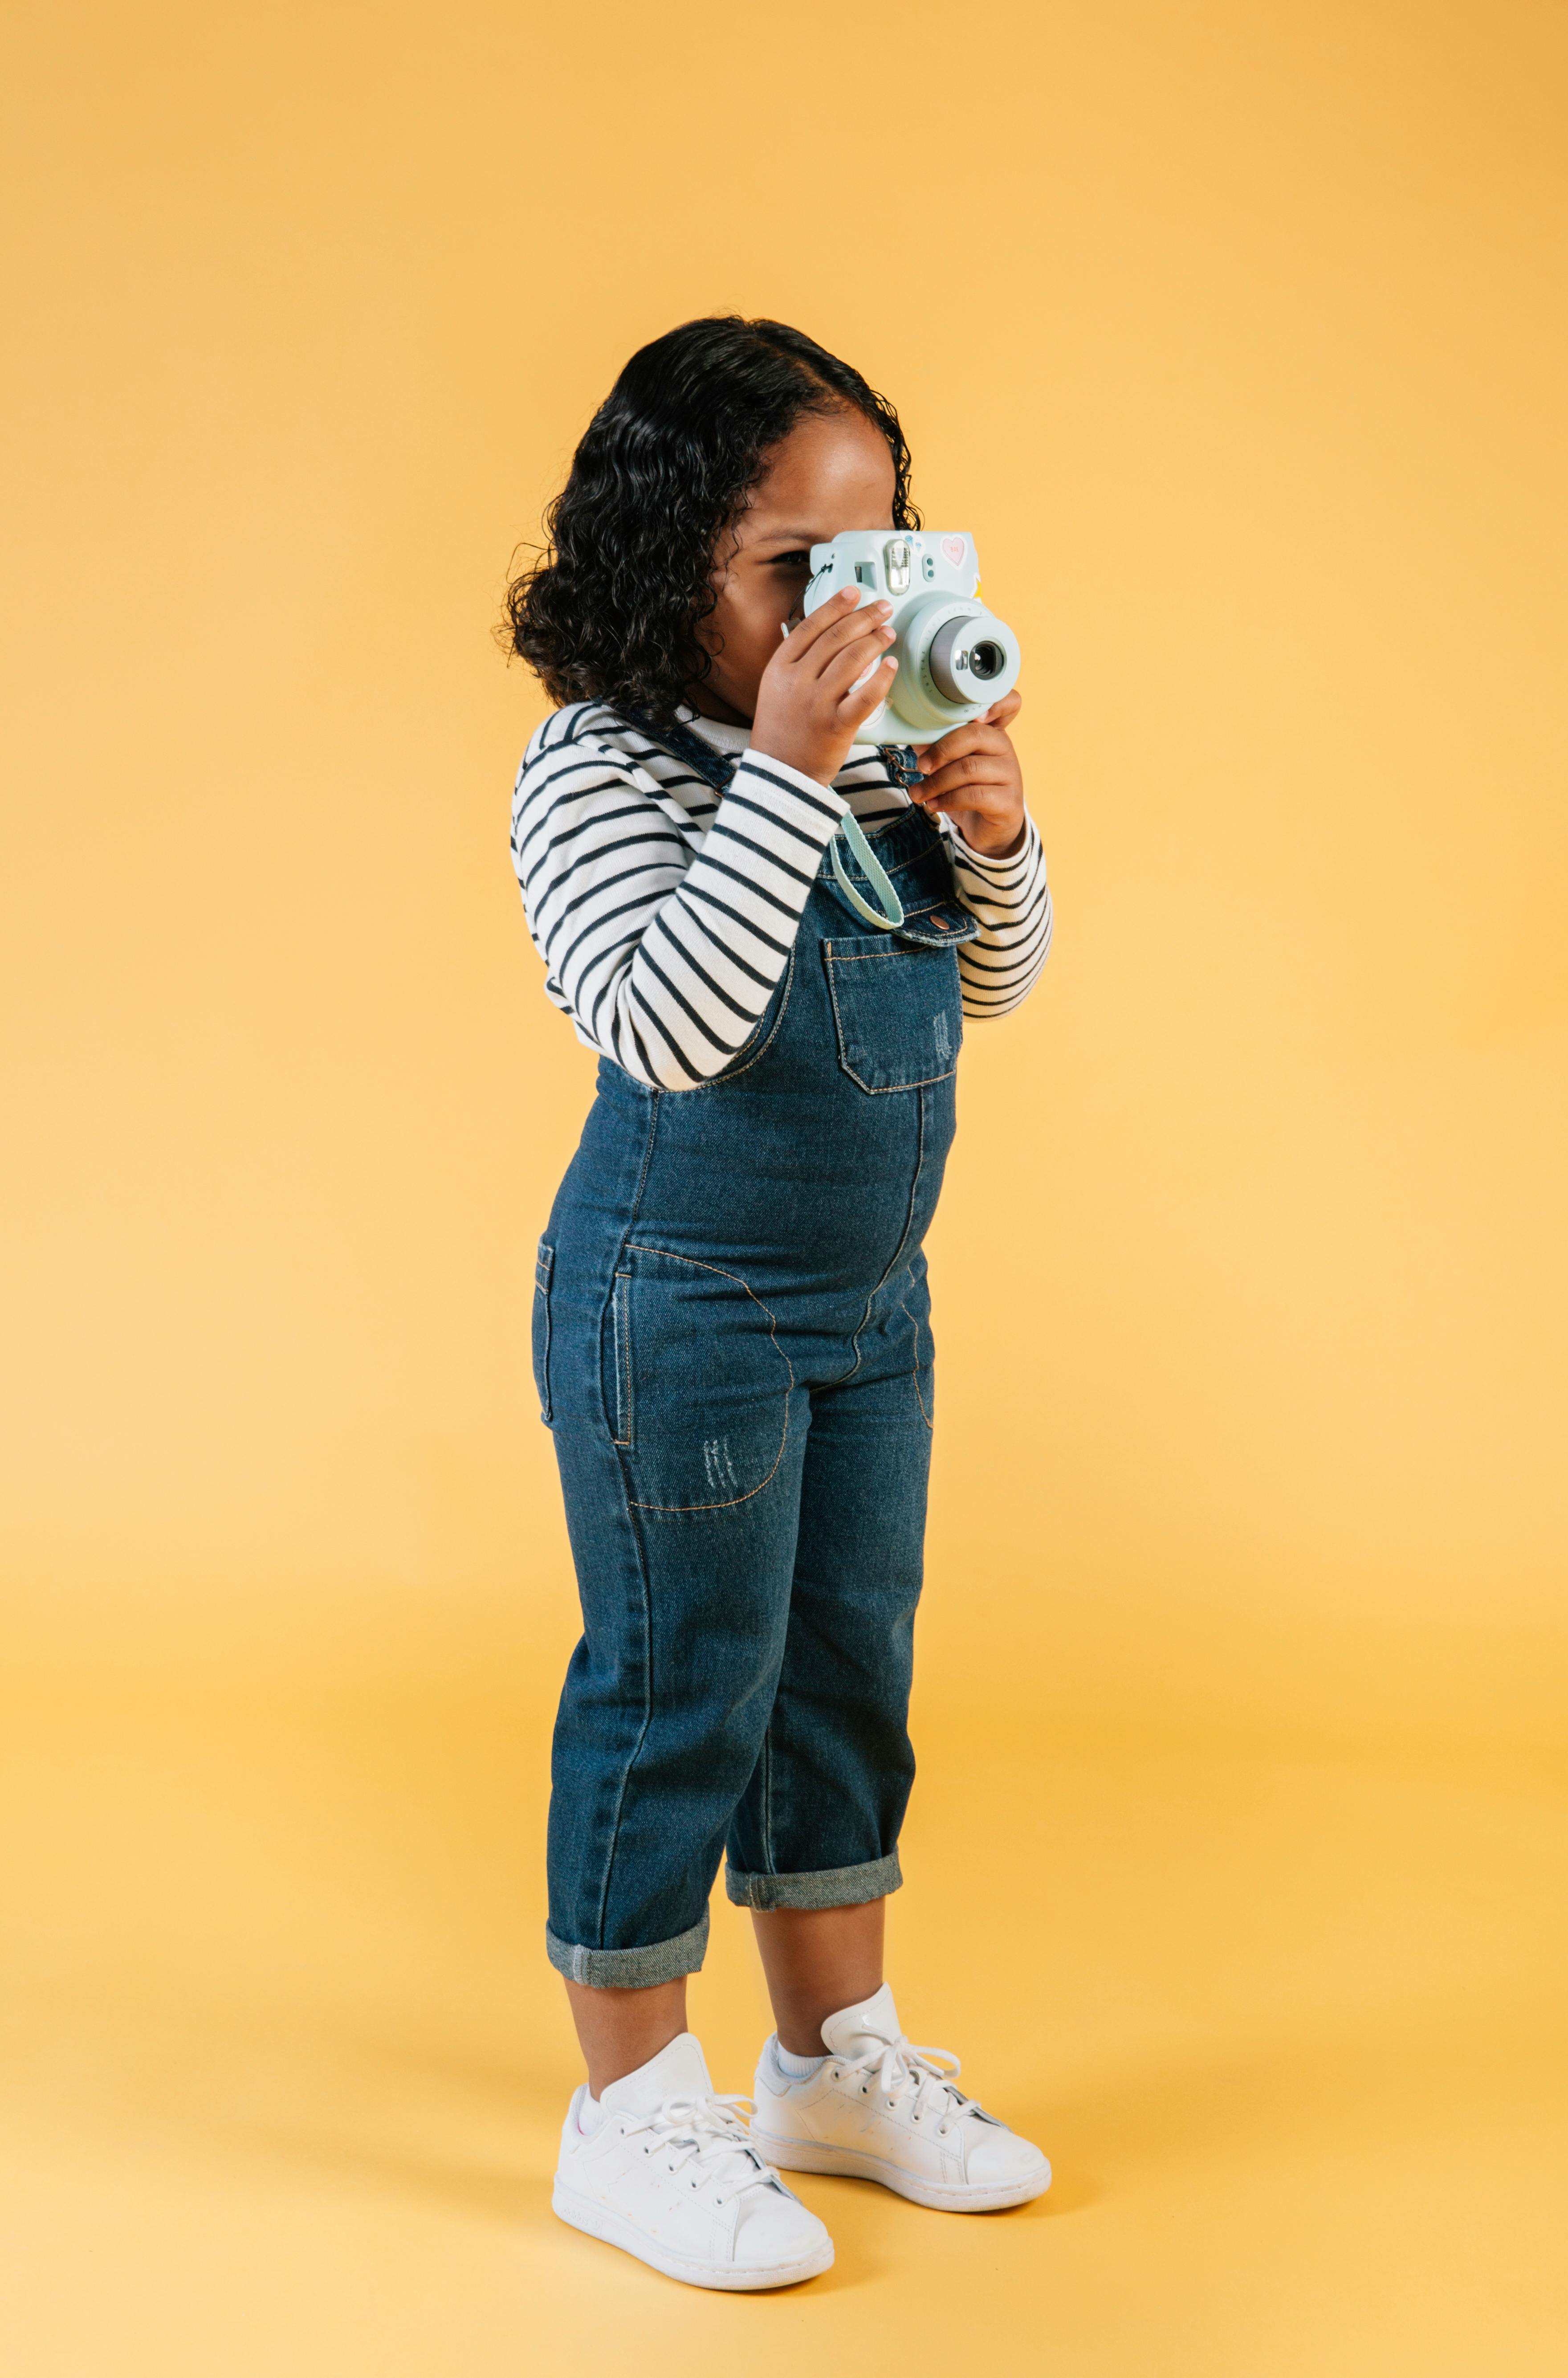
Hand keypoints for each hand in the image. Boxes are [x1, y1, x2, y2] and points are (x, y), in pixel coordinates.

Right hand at [749, 589, 898, 785]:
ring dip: (875, 641)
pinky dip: (882, 677)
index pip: (811, 627)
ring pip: (852, 660)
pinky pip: (866, 695)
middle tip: (882, 609)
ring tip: (889, 633)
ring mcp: (817, 703)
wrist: (780, 775)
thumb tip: (834, 637)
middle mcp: (797, 682)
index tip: (854, 592)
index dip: (835, 606)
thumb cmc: (781, 732)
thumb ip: (799, 662)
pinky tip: (891, 665)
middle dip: (863, 617)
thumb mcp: (776, 689)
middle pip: (835, 638)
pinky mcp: (837, 725)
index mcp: (779, 669)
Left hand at [909, 690, 1026, 856]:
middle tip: (921, 766)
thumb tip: (908, 727)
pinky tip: (934, 805)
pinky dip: (948, 800)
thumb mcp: (951, 761)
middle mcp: (1006, 749)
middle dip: (941, 750)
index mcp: (993, 732)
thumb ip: (936, 741)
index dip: (995, 702)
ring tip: (918, 794)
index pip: (1009, 703)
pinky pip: (974, 795)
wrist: (986, 828)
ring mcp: (1010, 775)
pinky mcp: (1008, 802)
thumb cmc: (966, 788)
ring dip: (936, 782)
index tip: (974, 715)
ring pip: (970, 768)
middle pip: (976, 735)